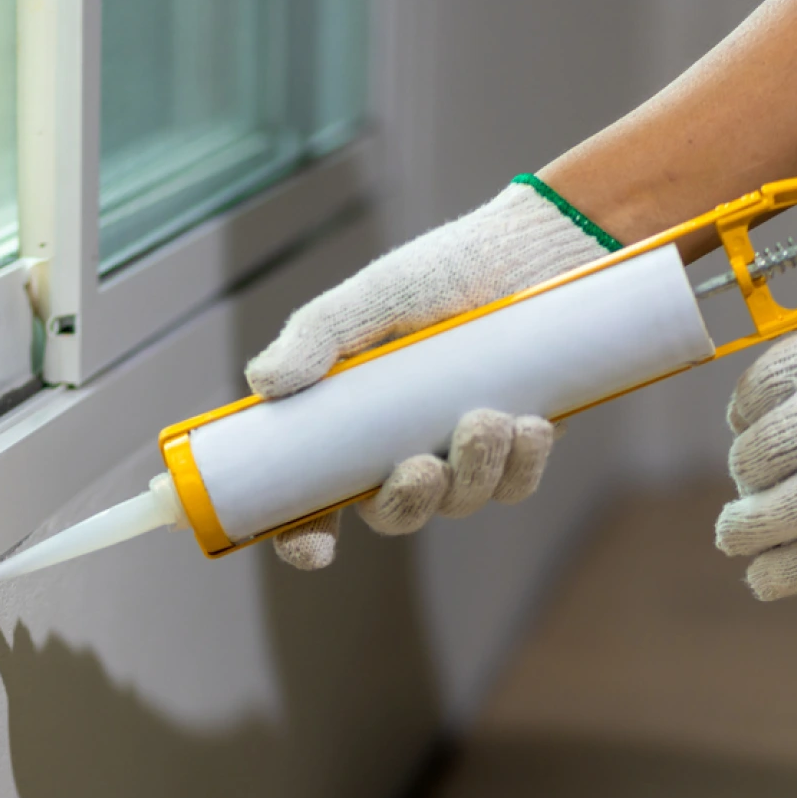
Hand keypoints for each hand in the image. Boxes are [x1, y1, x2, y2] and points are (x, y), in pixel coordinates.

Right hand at [245, 177, 617, 568]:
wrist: (533, 248)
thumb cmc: (445, 272)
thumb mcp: (373, 299)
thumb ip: (318, 336)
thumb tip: (263, 382)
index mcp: (355, 426)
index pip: (317, 500)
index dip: (306, 536)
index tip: (313, 549)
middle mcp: (405, 448)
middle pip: (394, 515)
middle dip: (407, 504)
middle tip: (423, 467)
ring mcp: (463, 453)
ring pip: (460, 503)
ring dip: (473, 473)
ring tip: (487, 418)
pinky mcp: (518, 448)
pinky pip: (515, 485)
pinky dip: (520, 465)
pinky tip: (528, 425)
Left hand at [717, 247, 796, 598]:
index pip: (756, 388)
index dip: (743, 410)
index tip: (745, 423)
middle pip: (755, 452)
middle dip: (746, 471)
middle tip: (751, 482)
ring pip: (772, 510)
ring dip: (742, 529)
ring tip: (733, 536)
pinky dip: (783, 574)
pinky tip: (763, 579)